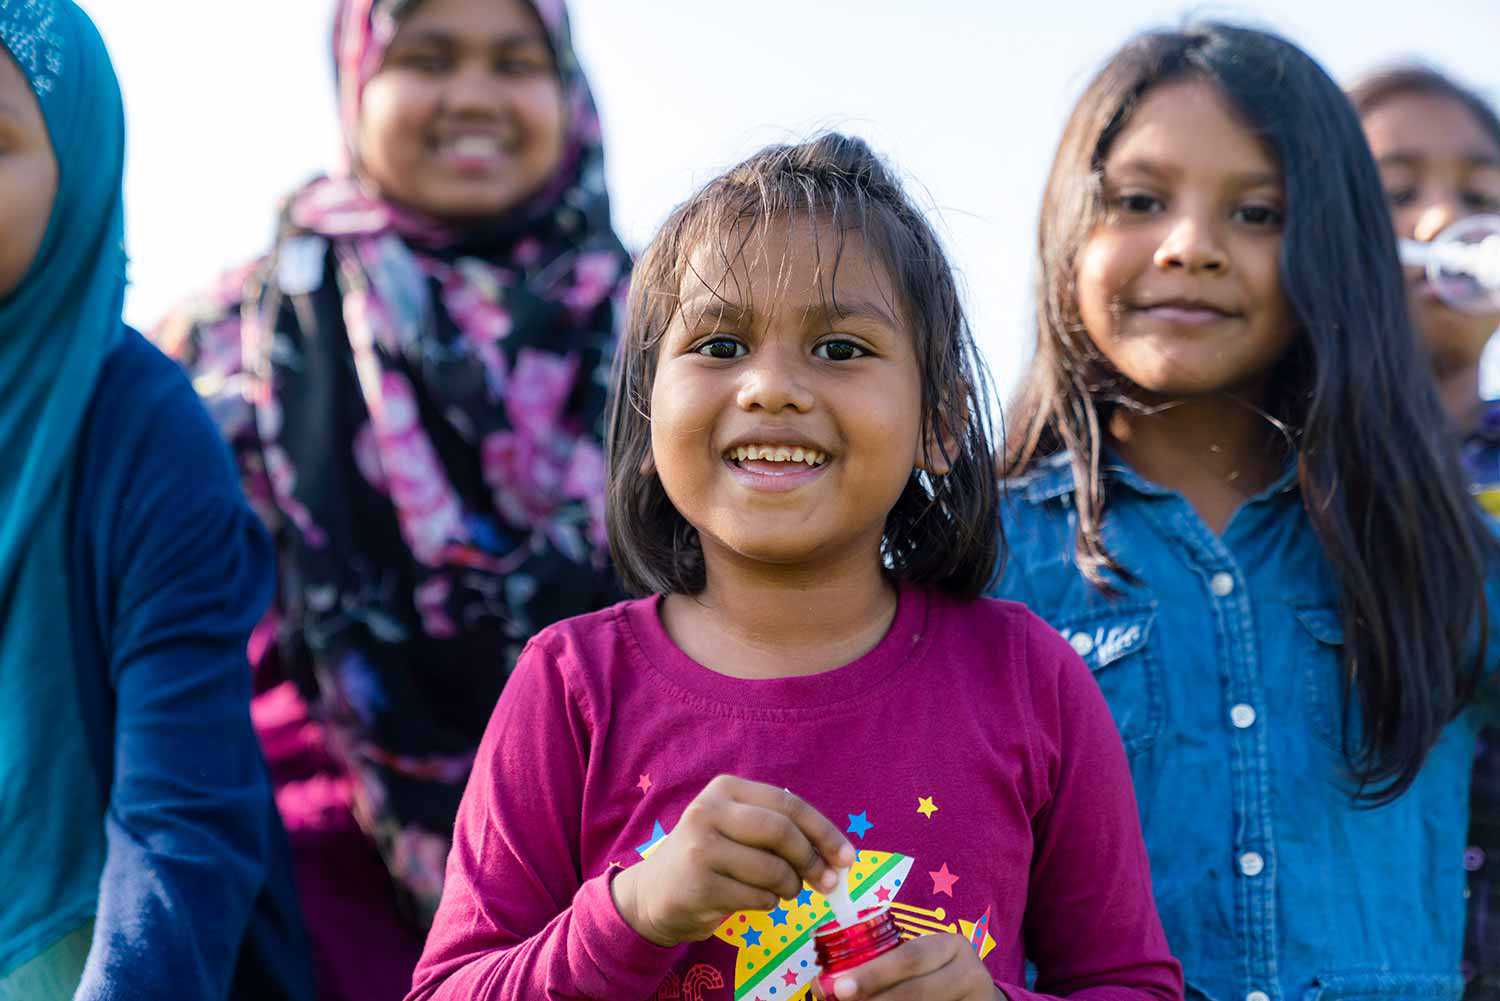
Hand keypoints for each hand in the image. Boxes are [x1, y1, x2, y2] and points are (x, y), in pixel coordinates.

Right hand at [610, 775, 855, 946]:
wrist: (655, 893)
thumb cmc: (712, 857)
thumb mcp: (738, 829)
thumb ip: (781, 832)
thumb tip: (840, 857)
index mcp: (725, 789)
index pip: (788, 804)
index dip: (824, 831)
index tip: (848, 859)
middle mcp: (708, 811)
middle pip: (781, 832)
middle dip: (812, 861)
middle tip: (828, 883)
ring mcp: (700, 848)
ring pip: (772, 870)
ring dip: (790, 887)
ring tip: (784, 891)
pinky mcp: (698, 886)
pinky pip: (757, 898)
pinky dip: (769, 904)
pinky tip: (755, 900)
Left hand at [827, 933, 1000, 999]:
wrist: (977, 999)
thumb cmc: (936, 976)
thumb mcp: (919, 964)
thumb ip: (881, 968)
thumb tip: (825, 987)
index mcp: (951, 945)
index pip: (910, 957)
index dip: (874, 973)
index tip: (840, 988)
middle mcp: (970, 971)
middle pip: (919, 990)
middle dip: (878, 1000)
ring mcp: (978, 999)